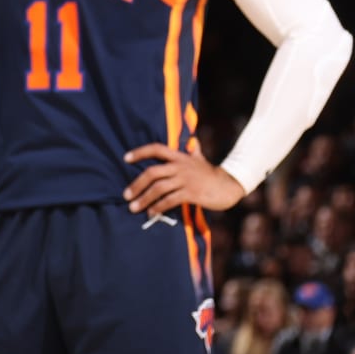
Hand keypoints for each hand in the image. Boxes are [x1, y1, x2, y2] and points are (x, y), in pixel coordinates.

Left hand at [123, 144, 244, 215]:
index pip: (156, 149)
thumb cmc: (210, 173)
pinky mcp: (191, 194)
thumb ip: (193, 150)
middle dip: (137, 184)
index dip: (140, 152)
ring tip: (133, 208)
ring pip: (159, 188)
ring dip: (144, 199)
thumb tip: (192, 141)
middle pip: (152, 173)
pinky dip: (158, 207)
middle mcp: (180, 166)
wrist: (229, 186)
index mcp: (179, 157)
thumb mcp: (200, 159)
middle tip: (126, 195)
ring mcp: (186, 180)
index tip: (125, 158)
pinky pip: (170, 200)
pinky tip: (151, 212)